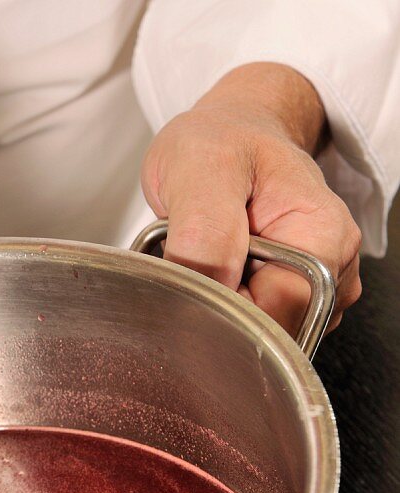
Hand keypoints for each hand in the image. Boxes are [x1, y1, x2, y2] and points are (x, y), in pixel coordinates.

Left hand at [142, 62, 361, 333]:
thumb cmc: (221, 142)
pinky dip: (222, 303)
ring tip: (207, 256)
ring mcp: (310, 284)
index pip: (280, 310)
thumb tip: (211, 292)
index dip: (226, 306)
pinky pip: (250, 323)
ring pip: (259, 330)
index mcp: (323, 234)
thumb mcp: (202, 169)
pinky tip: (216, 269)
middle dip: (222, 307)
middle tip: (194, 258)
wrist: (225, 134)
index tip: (190, 278)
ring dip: (219, 305)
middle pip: (273, 328)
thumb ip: (205, 234)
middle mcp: (329, 266)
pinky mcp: (285, 294)